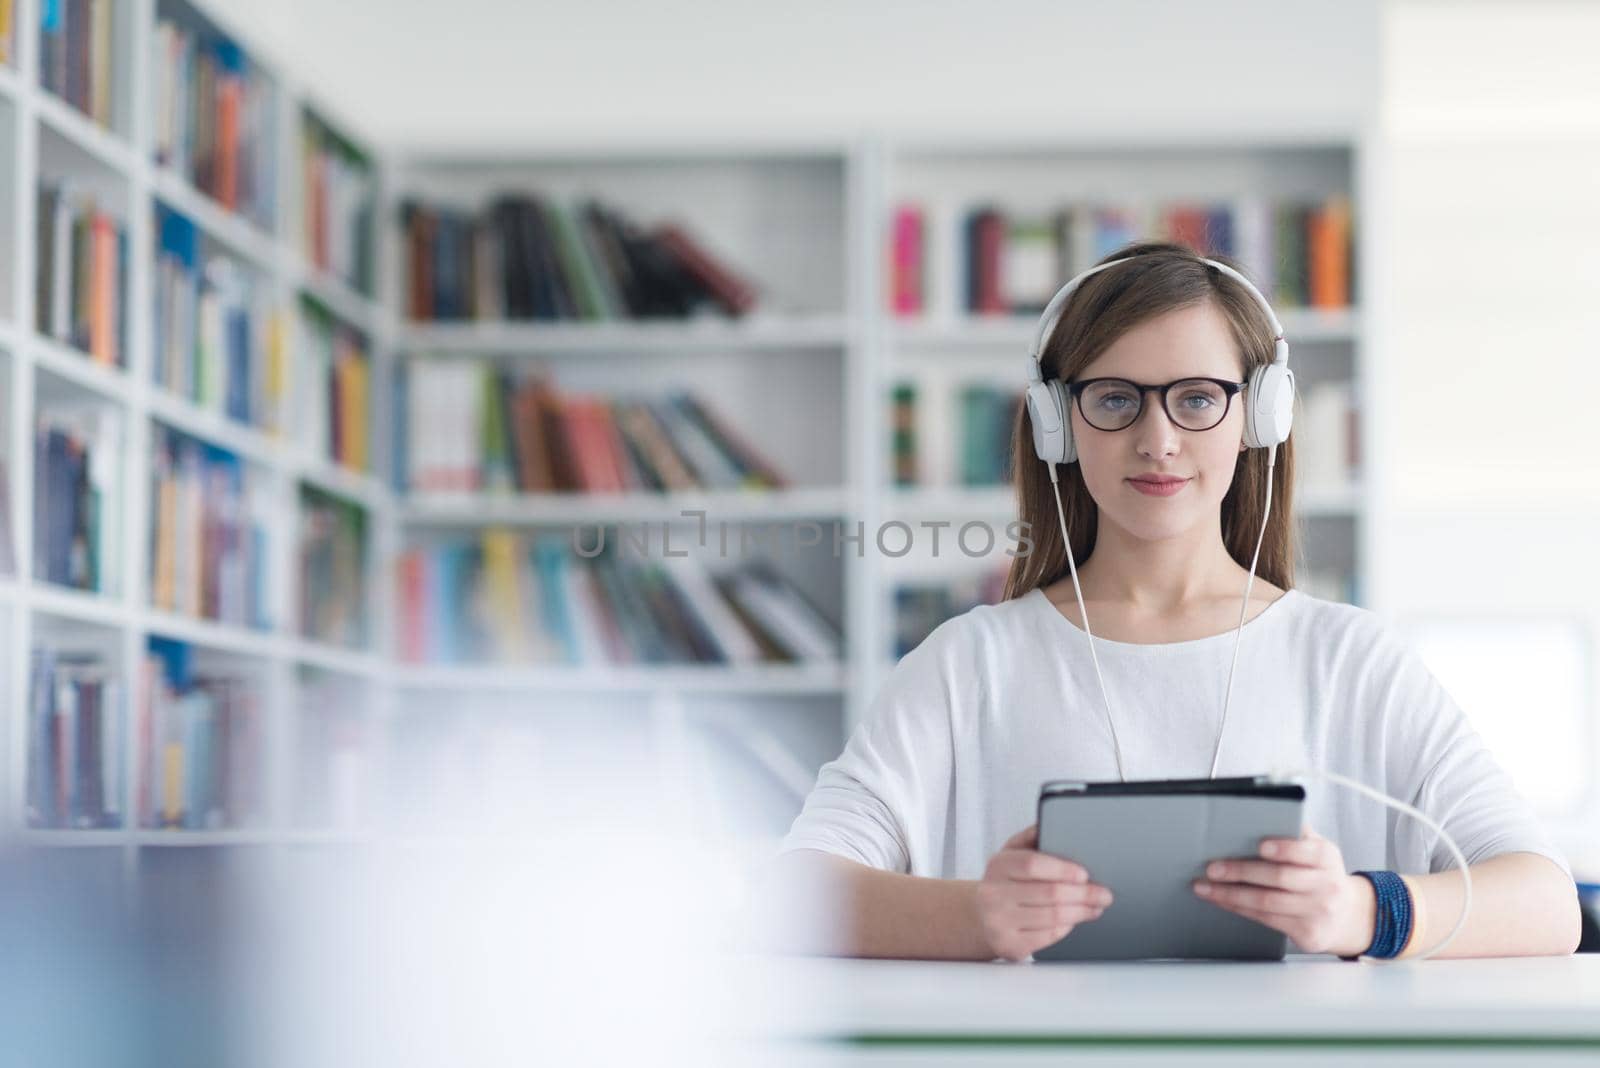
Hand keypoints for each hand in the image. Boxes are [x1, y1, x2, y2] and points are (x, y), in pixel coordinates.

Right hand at [975, 823, 1113, 961]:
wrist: (981, 916)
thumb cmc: (1005, 882)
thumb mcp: (1011, 854)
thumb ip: (1031, 837)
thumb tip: (1051, 821)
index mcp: (998, 866)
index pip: (1032, 865)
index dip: (1062, 869)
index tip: (1085, 874)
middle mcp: (994, 894)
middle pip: (1049, 894)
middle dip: (1084, 895)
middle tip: (1104, 894)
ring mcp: (999, 922)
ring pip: (1053, 918)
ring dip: (1082, 912)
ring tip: (1096, 907)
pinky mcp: (1009, 946)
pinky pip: (1048, 937)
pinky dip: (1067, 927)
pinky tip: (1075, 920)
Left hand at [1191, 827, 1374, 956]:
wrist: (1348, 916)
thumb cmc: (1321, 875)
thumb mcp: (1318, 850)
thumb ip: (1296, 833)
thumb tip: (1265, 812)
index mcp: (1327, 857)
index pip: (1308, 851)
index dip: (1284, 848)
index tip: (1260, 846)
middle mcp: (1326, 885)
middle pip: (1280, 878)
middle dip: (1241, 872)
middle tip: (1213, 868)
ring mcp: (1318, 912)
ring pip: (1268, 903)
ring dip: (1231, 895)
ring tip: (1205, 887)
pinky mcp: (1307, 933)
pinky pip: (1266, 920)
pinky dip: (1239, 909)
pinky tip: (1222, 901)